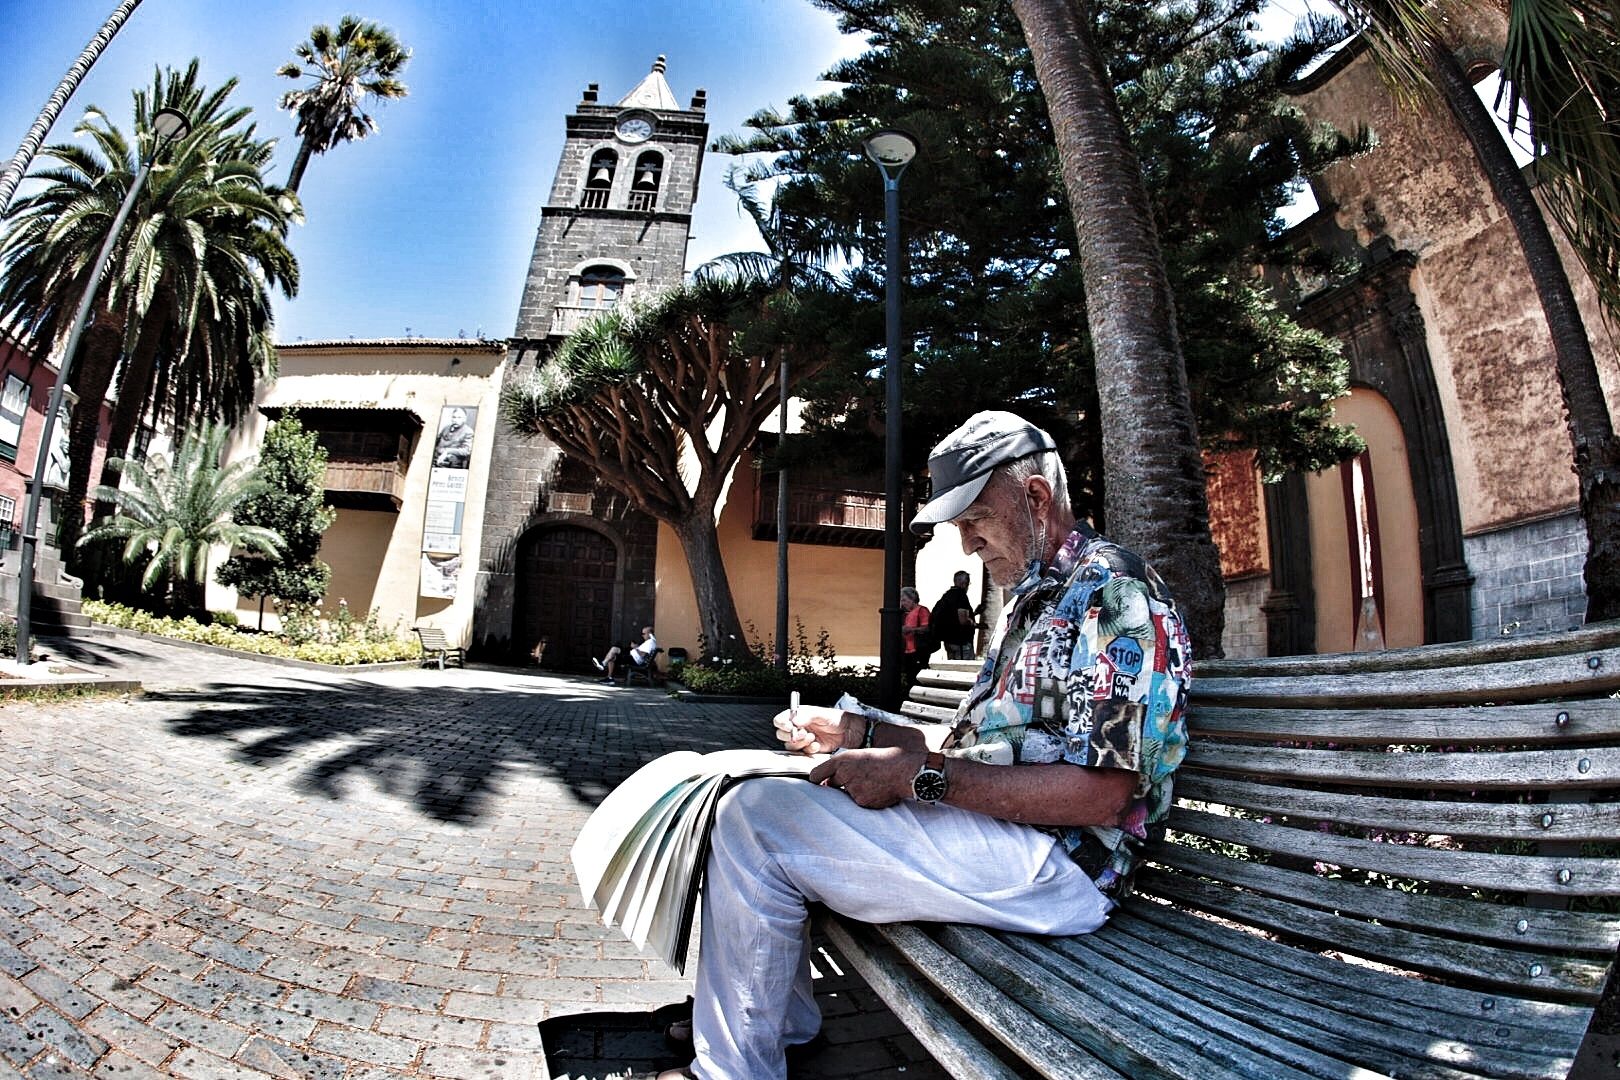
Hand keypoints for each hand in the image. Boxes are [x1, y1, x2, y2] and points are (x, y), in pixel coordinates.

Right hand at [772, 705, 855, 755]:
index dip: (782, 724)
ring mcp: (802, 739)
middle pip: (782, 734)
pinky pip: (802, 753)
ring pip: (790, 745)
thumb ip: (808, 716)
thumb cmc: (835, 718)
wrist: (848, 731)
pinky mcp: (808, 749)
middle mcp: (797, 727)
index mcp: (797, 716)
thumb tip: (794, 720)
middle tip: (803, 734)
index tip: (789, 726)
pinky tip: (817, 745)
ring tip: (812, 738)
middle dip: (791, 736)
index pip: (781, 720)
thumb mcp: (822, 714)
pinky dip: (809, 750)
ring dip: (800, 743)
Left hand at [809, 747, 923, 808]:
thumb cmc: (886, 760)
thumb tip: (830, 781)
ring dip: (854, 791)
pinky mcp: (862, 802)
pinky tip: (878, 789)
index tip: (815, 783)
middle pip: (830, 785)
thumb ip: (845, 766)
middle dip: (837, 785)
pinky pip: (858, 803)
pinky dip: (865, 798)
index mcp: (842, 760)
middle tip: (855, 780)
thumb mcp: (861, 756)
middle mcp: (844, 774)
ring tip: (873, 782)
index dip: (815, 779)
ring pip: (846, 795)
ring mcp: (852, 790)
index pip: (817, 773)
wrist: (905, 771)